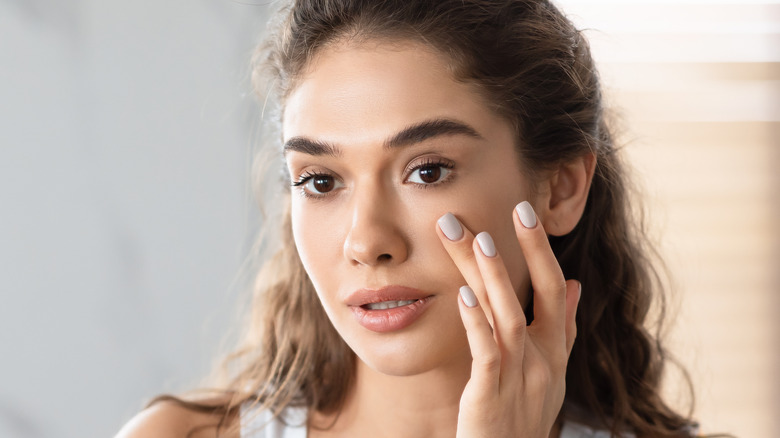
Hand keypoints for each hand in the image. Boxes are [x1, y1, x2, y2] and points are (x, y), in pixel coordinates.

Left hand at [436, 201, 579, 437]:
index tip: (525, 211)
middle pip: (536, 296)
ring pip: (510, 318)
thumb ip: (563, 330)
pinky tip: (462, 295)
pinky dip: (476, 322)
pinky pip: (486, 354)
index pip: (556, 290)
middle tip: (512, 207)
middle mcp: (542, 361)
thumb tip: (576, 284)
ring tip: (477, 238)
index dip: (542, 250)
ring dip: (494, 276)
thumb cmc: (521, 418)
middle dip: (526, 250)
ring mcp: (519, 378)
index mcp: (553, 352)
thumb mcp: (550, 374)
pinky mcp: (491, 396)